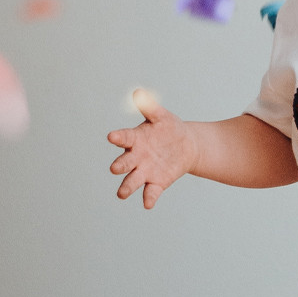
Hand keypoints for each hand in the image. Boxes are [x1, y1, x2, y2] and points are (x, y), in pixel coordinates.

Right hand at [107, 89, 198, 208]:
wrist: (186, 145)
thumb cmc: (169, 129)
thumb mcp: (161, 116)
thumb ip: (149, 107)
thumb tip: (138, 92)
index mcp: (135, 139)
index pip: (124, 138)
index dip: (118, 137)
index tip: (111, 136)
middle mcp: (136, 157)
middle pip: (125, 163)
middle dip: (120, 165)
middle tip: (115, 168)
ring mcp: (145, 171)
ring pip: (133, 181)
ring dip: (127, 187)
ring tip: (122, 193)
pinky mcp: (157, 183)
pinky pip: (151, 192)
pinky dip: (149, 198)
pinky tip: (148, 203)